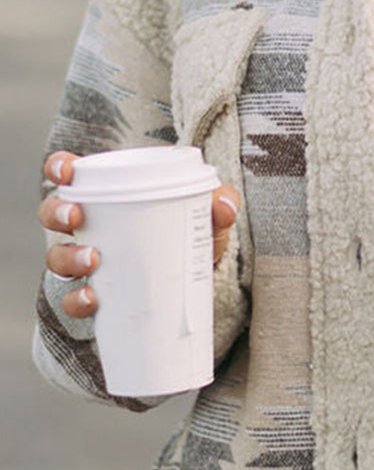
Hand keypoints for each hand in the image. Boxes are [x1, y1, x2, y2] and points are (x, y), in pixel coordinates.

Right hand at [36, 150, 241, 318]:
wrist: (194, 284)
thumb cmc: (188, 236)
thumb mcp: (205, 219)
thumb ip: (219, 206)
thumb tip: (223, 204)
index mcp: (106, 197)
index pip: (70, 175)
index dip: (59, 168)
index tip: (65, 171)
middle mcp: (88, 227)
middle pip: (53, 214)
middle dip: (58, 212)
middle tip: (76, 217)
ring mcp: (86, 262)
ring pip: (58, 257)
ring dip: (69, 256)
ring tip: (93, 260)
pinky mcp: (95, 295)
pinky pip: (72, 300)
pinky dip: (77, 300)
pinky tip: (92, 300)